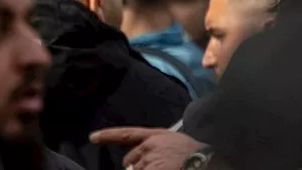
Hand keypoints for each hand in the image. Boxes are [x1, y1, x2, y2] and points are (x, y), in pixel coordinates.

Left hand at [90, 127, 205, 169]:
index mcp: (156, 136)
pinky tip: (164, 167)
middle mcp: (149, 147)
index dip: (108, 135)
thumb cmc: (194, 154)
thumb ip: (155, 149)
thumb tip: (135, 164)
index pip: (127, 134)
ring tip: (166, 166)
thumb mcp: (174, 144)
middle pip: (129, 162)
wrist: (208, 160)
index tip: (92, 137)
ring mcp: (149, 162)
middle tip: (156, 167)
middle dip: (135, 168)